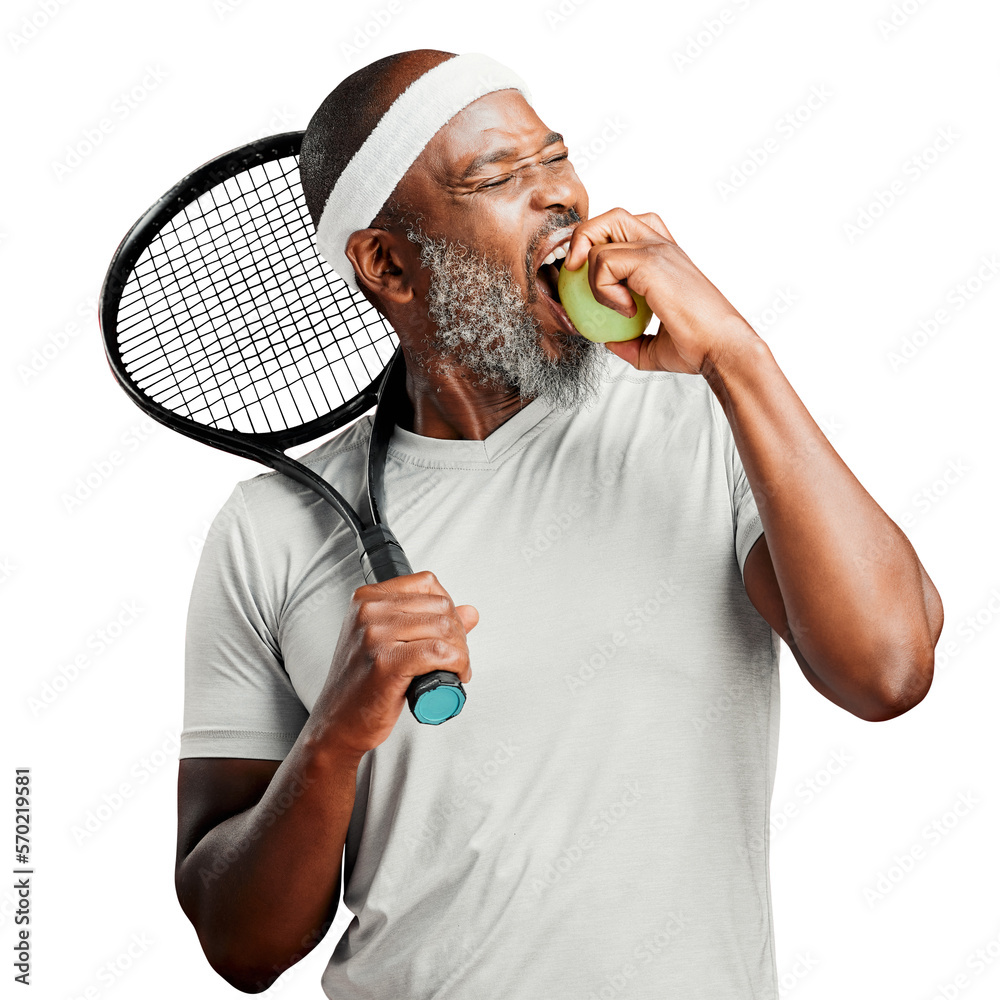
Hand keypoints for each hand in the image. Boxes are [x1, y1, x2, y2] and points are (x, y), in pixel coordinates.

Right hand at [312, 571, 478, 756]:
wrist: (337, 722)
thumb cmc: (362, 684)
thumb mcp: (391, 642)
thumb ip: (429, 621)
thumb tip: (470, 612)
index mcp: (367, 599)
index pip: (427, 582)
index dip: (448, 606)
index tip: (450, 630)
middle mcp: (369, 612)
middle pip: (440, 606)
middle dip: (459, 633)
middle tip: (457, 656)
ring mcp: (375, 636)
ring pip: (444, 629)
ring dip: (461, 652)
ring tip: (456, 668)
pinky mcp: (387, 663)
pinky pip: (439, 653)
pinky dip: (457, 664)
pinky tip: (455, 675)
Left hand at [562, 207, 755, 373]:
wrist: (720, 348)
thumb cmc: (696, 348)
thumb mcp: (651, 346)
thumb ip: (627, 340)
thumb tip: (607, 341)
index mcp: (664, 257)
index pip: (625, 229)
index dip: (600, 246)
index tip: (592, 283)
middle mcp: (661, 245)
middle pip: (610, 217)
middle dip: (583, 240)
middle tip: (576, 275)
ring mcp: (657, 249)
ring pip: (599, 237)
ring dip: (592, 276)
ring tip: (617, 306)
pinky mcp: (651, 261)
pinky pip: (604, 263)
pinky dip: (603, 289)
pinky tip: (626, 310)